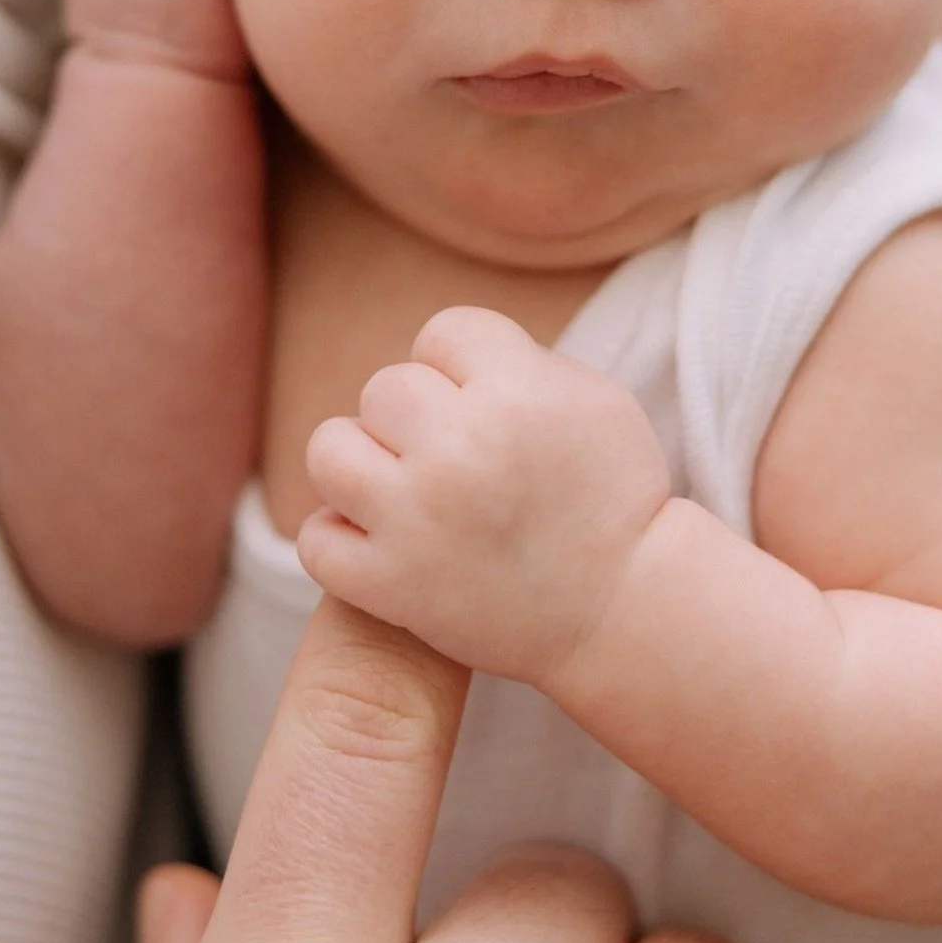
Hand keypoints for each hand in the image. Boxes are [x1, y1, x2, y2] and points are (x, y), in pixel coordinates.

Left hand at [298, 305, 670, 685]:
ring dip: (362, 463)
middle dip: (418, 417)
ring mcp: (417, 520)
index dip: (464, 366)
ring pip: (330, 449)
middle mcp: (458, 450)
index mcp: (515, 394)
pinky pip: (317, 538)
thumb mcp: (592, 397)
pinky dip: (342, 537)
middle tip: (456, 458)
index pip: (442, 332)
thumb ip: (515, 358)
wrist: (624, 611)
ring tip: (401, 487)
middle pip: (385, 387)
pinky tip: (383, 538)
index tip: (491, 408)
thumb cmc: (611, 495)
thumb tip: (437, 352)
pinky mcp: (391, 586)